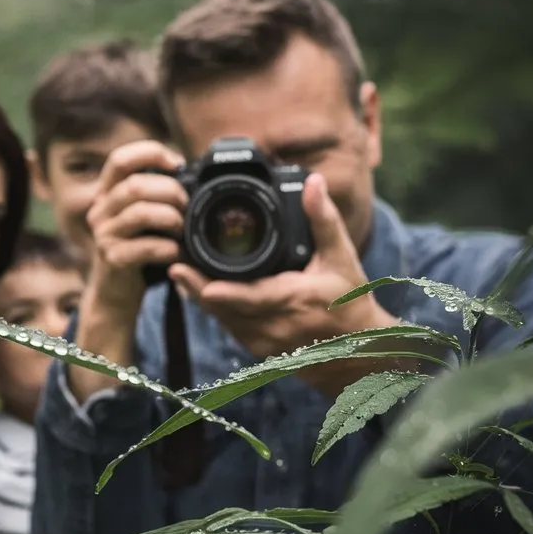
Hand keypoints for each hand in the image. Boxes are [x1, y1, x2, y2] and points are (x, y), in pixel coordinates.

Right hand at [71, 141, 186, 401]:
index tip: (177, 163)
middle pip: (135, 185)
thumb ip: (156, 194)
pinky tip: (176, 253)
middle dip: (170, 192)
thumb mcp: (144, 218)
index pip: (120, 159)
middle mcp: (100, 210)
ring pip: (139, 212)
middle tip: (187, 207)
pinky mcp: (111, 259)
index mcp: (108, 193)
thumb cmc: (138, 251)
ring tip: (183, 229)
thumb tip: (190, 171)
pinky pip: (143, 247)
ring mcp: (103, 235)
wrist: (117, 294)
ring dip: (170, 218)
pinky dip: (166, 248)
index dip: (149, 153)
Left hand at [168, 173, 399, 396]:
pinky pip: (229, 327)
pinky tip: (199, 290)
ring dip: (200, 297)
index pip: (246, 296)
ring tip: (180, 273)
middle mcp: (274, 325)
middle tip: (175, 265)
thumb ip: (323, 219)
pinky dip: (214, 309)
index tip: (189, 274)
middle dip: (195, 286)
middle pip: (223, 308)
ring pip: (221, 319)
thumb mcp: (342, 257)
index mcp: (292, 300)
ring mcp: (263, 341)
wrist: (358, 351)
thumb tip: (313, 182)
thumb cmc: (351, 301)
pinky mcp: (258, 350)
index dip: (216, 289)